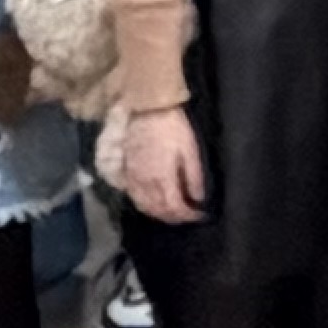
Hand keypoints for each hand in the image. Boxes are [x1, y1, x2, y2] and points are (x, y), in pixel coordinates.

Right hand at [114, 108, 206, 224]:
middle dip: (175, 218)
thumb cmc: (173, 127)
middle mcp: (145, 183)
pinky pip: (134, 197)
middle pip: (158, 211)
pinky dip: (145, 206)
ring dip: (159, 215)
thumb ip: (194, 177)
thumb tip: (198, 199)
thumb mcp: (190, 150)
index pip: (175, 208)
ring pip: (144, 207)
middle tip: (188, 216)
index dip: (188, 216)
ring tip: (173, 213)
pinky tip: (153, 204)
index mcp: (162, 178)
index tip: (200, 215)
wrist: (147, 109)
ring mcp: (133, 178)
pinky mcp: (127, 172)